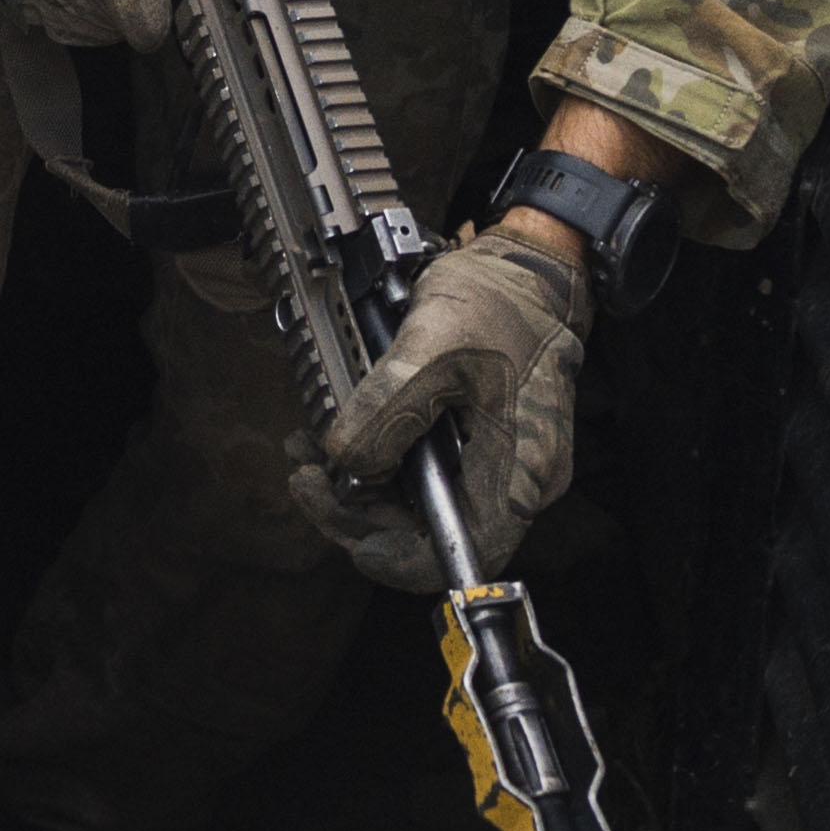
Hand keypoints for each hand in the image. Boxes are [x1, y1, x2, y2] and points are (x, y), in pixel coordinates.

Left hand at [298, 230, 587, 591]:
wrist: (524, 270)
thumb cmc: (496, 302)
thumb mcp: (434, 345)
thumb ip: (390, 406)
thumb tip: (347, 463)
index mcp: (520, 469)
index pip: (467, 551)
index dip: (405, 560)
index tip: (352, 540)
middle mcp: (512, 481)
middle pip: (430, 534)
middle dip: (359, 514)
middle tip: (306, 479)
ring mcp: (491, 466)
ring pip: (416, 508)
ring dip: (356, 489)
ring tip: (306, 455)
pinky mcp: (469, 450)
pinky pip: (418, 478)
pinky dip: (373, 466)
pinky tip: (333, 442)